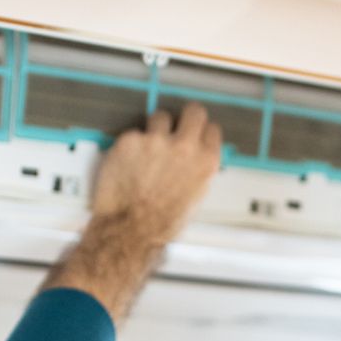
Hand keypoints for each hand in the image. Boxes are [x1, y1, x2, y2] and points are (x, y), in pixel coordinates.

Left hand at [89, 104, 223, 245]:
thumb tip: (195, 161)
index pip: (212, 129)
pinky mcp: (131, 140)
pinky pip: (133, 134)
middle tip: (176, 125)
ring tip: (148, 149)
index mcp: (205, 162)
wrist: (130, 229)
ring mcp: (156, 140)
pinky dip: (131, 146)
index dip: (202, 132)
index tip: (196, 134)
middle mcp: (184, 147)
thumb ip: (197, 171)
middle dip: (185, 117)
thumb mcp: (195, 198)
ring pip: (160, 117)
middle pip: (193, 111)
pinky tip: (129, 163)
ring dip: (155, 129)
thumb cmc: (160, 223)